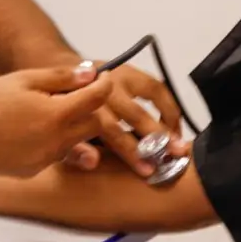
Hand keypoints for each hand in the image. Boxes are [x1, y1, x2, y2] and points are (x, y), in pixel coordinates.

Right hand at [0, 63, 113, 175]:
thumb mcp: (23, 80)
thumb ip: (60, 77)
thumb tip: (89, 73)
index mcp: (57, 114)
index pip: (97, 99)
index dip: (103, 84)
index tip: (101, 77)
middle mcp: (57, 141)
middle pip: (94, 124)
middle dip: (92, 108)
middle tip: (78, 94)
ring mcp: (46, 159)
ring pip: (76, 141)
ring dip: (72, 126)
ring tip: (48, 110)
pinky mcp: (34, 170)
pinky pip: (56, 154)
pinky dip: (53, 140)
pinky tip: (30, 130)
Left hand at [66, 63, 187, 175]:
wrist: (61, 80)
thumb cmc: (64, 116)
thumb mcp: (61, 134)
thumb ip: (75, 151)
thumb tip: (93, 163)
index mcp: (83, 104)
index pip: (111, 130)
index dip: (130, 152)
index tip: (147, 171)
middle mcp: (101, 87)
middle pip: (134, 113)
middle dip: (157, 137)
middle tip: (174, 157)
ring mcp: (117, 76)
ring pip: (151, 95)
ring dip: (168, 120)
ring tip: (179, 142)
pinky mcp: (129, 70)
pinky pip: (156, 87)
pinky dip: (168, 105)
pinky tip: (173, 125)